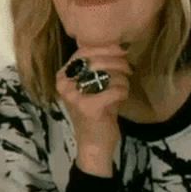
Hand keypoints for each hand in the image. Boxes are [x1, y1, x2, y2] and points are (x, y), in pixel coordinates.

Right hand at [56, 44, 131, 176]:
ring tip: (124, 85)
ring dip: (122, 78)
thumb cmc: (97, 113)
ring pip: (107, 73)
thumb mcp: (95, 86)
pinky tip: (123, 97)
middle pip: (96, 60)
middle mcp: (64, 84)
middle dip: (118, 61)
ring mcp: (74, 96)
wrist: (94, 145)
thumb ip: (100, 67)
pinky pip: (115, 89)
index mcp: (62, 77)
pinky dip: (124, 91)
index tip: (121, 50)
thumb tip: (118, 46)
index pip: (83, 51)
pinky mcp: (88, 107)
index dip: (105, 47)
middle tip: (129, 68)